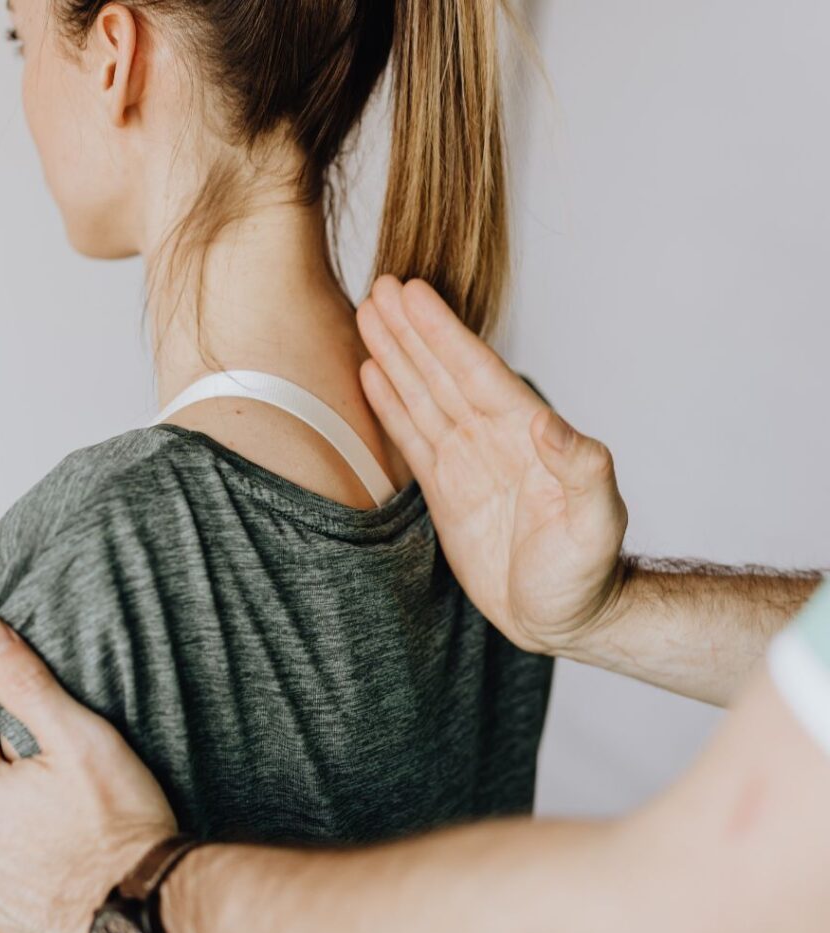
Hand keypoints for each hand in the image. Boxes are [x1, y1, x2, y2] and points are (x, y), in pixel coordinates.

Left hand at [0, 613, 177, 932]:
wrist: (144, 913)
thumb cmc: (118, 825)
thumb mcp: (77, 735)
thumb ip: (26, 682)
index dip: (21, 738)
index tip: (60, 747)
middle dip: (25, 782)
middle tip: (81, 783)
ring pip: (3, 835)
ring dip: (31, 826)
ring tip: (86, 823)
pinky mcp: (10, 922)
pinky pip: (17, 878)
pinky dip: (40, 867)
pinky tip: (81, 860)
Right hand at [357, 276, 628, 656]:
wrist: (562, 617)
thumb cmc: (585, 576)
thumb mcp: (595, 525)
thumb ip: (582, 469)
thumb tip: (547, 421)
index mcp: (525, 436)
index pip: (476, 372)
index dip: (443, 333)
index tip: (413, 293)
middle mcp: (491, 438)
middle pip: (442, 373)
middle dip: (411, 331)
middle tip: (379, 286)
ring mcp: (467, 461)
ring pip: (423, 396)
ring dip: (395, 356)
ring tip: (366, 315)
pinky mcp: (446, 489)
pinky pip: (413, 437)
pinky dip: (391, 405)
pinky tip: (371, 375)